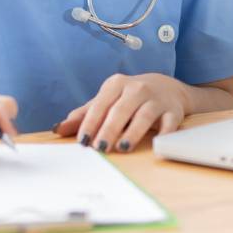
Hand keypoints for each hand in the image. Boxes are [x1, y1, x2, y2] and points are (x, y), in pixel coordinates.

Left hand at [52, 73, 187, 152]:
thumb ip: (84, 114)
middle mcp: (137, 88)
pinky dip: (163, 133)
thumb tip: (58, 128)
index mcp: (116, 84)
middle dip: (109, 129)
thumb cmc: (129, 98)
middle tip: (99, 148)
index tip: (83, 141)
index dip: (91, 122)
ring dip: (133, 132)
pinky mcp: (173, 110)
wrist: (166, 88)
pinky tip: (155, 144)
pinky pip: (169, 122)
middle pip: (121, 109)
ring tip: (123, 148)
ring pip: (144, 115)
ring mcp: (157, 99)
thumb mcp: (107, 100)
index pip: (101, 104)